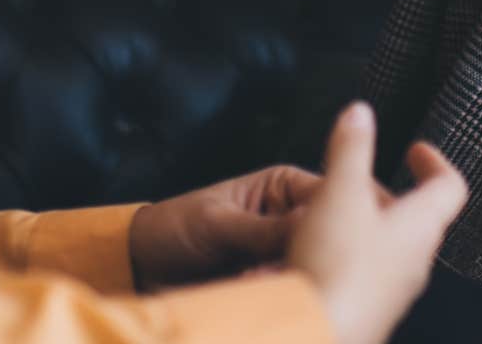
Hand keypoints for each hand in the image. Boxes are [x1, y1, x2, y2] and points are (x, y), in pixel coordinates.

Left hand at [129, 164, 320, 288]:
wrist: (142, 269)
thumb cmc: (174, 229)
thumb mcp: (218, 223)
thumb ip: (264, 228)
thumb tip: (314, 224)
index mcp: (284, 186)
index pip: (330, 194)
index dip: (338, 216)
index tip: (327, 240)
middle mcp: (291, 218)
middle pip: (328, 236)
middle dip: (309, 254)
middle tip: (274, 265)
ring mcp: (284, 253)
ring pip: (313, 267)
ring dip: (291, 278)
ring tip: (252, 277)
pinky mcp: (274, 283)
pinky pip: (292, 291)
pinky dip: (278, 295)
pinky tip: (251, 288)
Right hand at [287, 102, 468, 343]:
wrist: (318, 336)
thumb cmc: (338, 272)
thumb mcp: (340, 194)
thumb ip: (351, 150)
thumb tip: (361, 113)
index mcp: (420, 227)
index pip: (450, 187)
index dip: (436, 162)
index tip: (418, 149)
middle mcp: (415, 262)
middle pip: (419, 220)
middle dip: (393, 195)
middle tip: (369, 180)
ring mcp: (393, 292)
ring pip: (389, 249)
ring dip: (367, 227)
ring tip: (333, 214)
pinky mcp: (367, 312)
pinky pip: (364, 276)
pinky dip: (346, 256)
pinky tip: (314, 255)